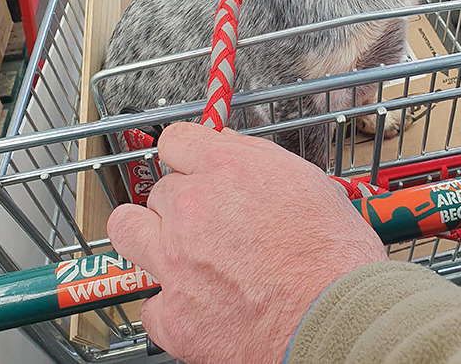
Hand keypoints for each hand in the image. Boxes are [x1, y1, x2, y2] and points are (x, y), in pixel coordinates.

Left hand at [107, 122, 386, 363]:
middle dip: (178, 203)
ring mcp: (175, 261)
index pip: (174, 140)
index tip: (190, 166)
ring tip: (172, 251)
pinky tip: (197, 306)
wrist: (332, 320)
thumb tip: (229, 145)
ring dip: (146, 236)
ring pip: (127, 230)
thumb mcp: (306, 180)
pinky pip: (150, 302)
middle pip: (157, 190)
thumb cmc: (333, 254)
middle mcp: (191, 207)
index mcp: (225, 168)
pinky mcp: (173, 315)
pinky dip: (170, 305)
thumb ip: (257, 158)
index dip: (185, 154)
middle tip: (204, 222)